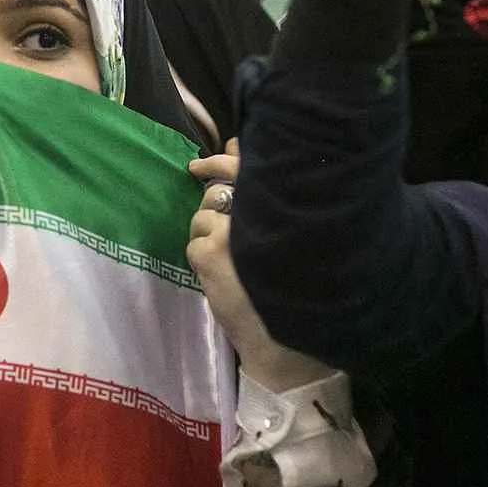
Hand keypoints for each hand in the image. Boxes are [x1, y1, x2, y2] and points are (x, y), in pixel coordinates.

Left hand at [188, 144, 335, 391]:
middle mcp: (254, 212)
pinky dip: (202, 255)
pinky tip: (222, 274)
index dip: (224, 159)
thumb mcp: (284, 234)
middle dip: (214, 205)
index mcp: (279, 208)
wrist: (288, 339)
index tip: (207, 161)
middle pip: (216, 190)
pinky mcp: (209, 252)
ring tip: (230, 259)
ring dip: (208, 232)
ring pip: (202, 216)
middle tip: (221, 229)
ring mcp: (228, 231)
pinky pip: (194, 241)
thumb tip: (236, 147)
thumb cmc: (294, 286)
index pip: (243, 167)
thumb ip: (264, 194)